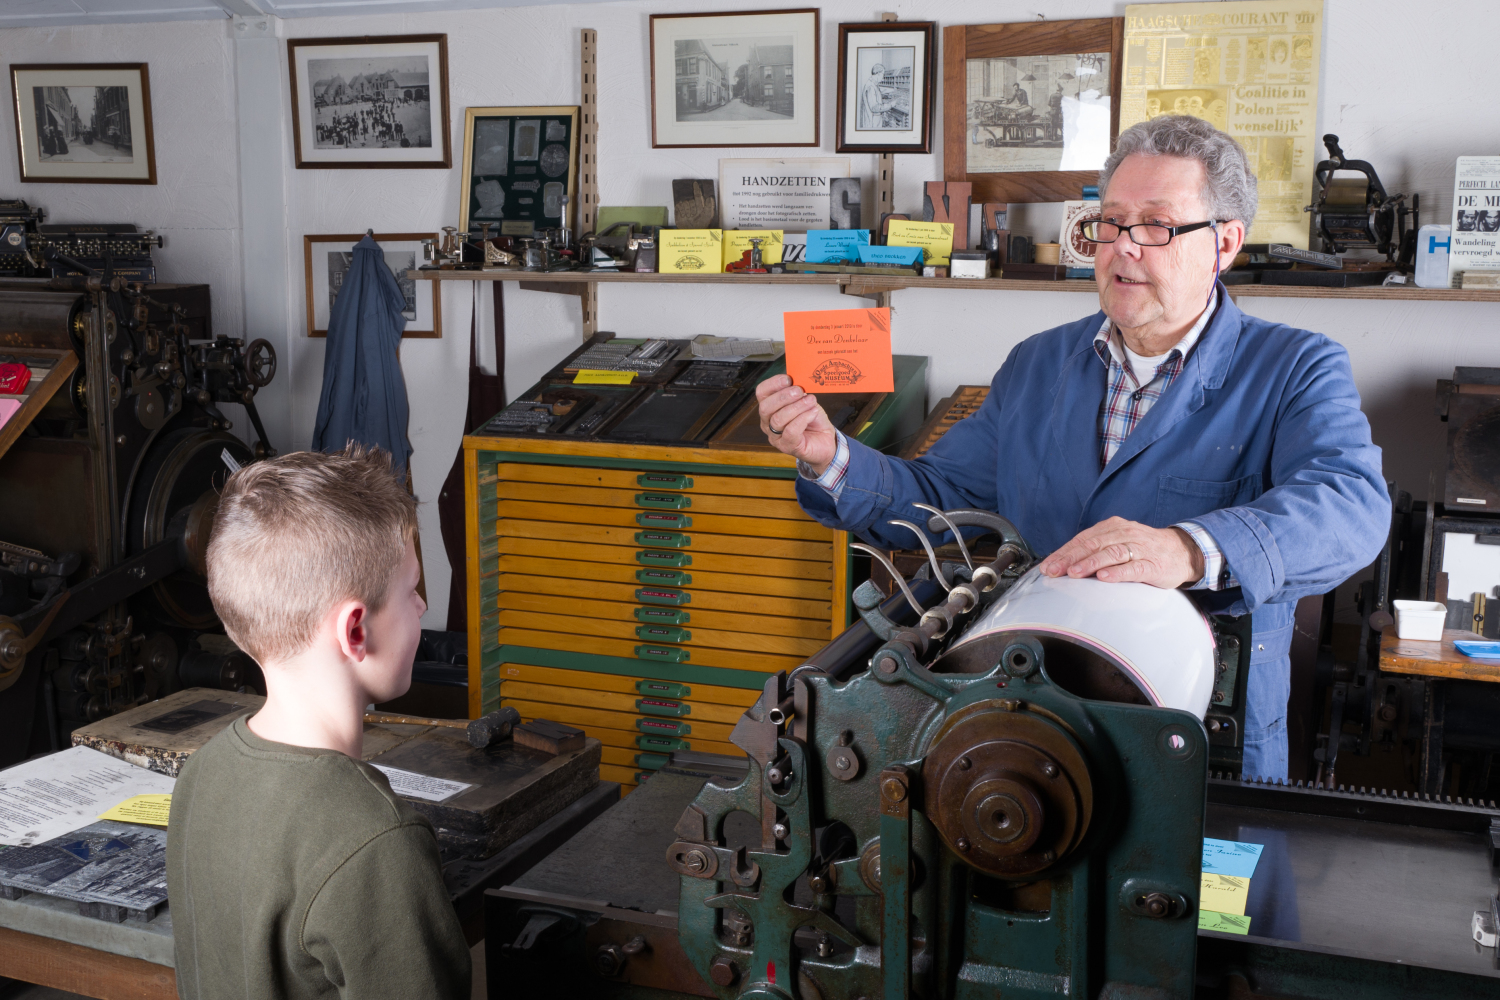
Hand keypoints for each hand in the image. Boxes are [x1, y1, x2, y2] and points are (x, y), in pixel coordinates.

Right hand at [755, 374, 837, 472]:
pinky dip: (803, 419)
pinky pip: (790, 431)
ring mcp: (776, 437)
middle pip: (765, 407)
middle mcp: (768, 423)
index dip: (772, 384)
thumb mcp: (806, 400)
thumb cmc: (813, 420)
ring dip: (797, 407)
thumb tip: (798, 381)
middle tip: (799, 391)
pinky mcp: (788, 446)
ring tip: (811, 401)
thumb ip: (799, 392)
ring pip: (778, 419)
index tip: (788, 379)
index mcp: (770, 408)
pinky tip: (812, 413)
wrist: (826, 440)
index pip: (761, 393)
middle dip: (783, 396)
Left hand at [1038, 517, 1204, 588]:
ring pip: (1111, 553)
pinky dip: (1118, 572)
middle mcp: (1124, 534)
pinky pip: (1133, 567)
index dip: (1063, 553)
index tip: (1047, 567)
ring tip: (1074, 573)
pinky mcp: (1152, 564)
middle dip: (1071, 558)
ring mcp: (1139, 548)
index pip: (1083, 539)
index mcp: (1112, 527)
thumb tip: (1064, 565)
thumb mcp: (1118, 544)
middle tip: (1054, 571)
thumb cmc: (1144, 550)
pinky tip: (1104, 577)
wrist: (1183, 551)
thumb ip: (1095, 550)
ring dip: (1091, 563)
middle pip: (1093, 544)